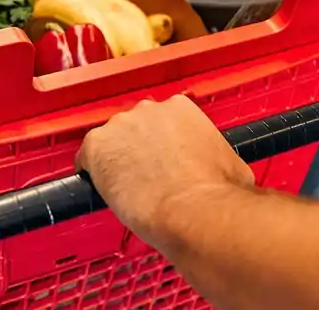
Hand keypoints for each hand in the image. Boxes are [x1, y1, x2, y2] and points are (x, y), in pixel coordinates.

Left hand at [76, 95, 253, 249]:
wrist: (194, 211)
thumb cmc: (217, 193)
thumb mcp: (231, 164)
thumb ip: (216, 156)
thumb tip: (221, 169)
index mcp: (181, 108)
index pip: (162, 120)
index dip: (162, 144)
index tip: (164, 160)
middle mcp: (148, 109)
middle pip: (135, 127)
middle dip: (139, 149)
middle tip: (148, 176)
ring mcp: (120, 126)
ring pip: (112, 141)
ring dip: (117, 160)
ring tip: (128, 188)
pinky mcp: (97, 146)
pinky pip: (87, 157)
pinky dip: (92, 172)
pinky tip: (103, 188)